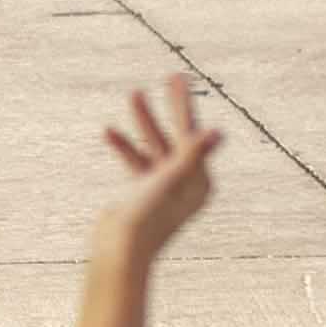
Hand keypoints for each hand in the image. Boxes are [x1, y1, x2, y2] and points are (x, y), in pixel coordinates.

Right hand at [94, 77, 218, 259]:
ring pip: (155, 145)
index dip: (184, 105)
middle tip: (170, 75)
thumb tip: (217, 132)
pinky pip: (136, 161)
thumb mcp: (169, 180)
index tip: (177, 78)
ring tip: (133, 93)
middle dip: (170, 107)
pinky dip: (124, 146)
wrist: (118, 251)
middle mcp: (186, 183)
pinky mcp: (143, 192)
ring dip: (144, 121)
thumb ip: (192, 153)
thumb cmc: (147, 218)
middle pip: (177, 136)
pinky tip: (108, 131)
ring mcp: (164, 188)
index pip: (191, 134)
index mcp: (199, 181)